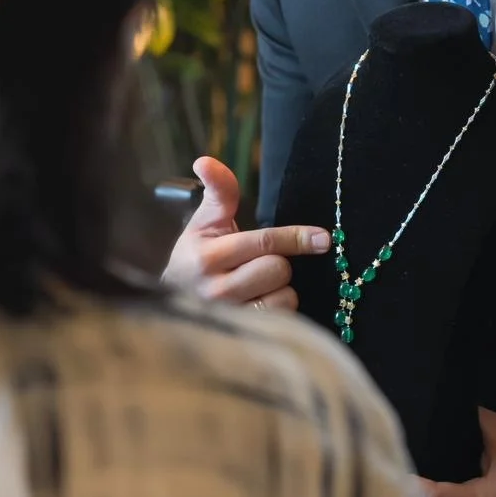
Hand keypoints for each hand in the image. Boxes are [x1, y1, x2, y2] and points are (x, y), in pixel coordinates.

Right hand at [162, 155, 328, 308]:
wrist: (171, 304)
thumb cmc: (195, 257)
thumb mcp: (204, 223)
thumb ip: (218, 192)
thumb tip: (205, 161)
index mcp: (206, 256)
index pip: (263, 243)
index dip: (296, 238)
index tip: (324, 238)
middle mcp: (215, 290)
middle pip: (278, 269)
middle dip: (278, 263)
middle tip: (258, 262)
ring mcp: (230, 318)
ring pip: (284, 296)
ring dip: (280, 288)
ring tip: (256, 285)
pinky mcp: (243, 335)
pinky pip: (283, 317)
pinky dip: (279, 309)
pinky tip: (260, 304)